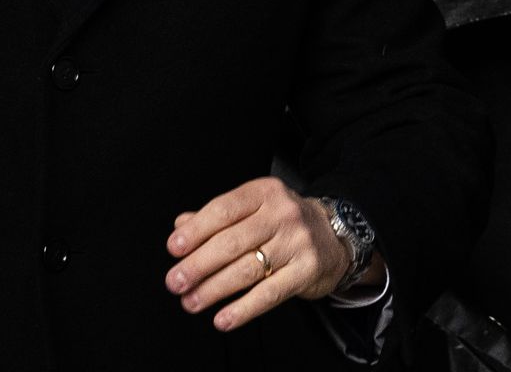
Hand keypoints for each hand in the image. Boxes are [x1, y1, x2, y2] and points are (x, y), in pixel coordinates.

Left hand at [165, 176, 383, 330]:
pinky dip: (243, 309)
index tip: (174, 249)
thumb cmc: (284, 222)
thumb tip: (181, 225)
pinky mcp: (306, 272)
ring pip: (247, 270)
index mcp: (263, 193)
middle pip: (232, 242)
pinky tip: (223, 318)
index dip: (196, 231)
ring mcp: (297, 243)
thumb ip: (217, 217)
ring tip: (191, 301)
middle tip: (175, 282)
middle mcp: (282, 214)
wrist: (336, 235)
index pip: (223, 210)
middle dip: (198, 265)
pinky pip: (269, 294)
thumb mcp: (253, 208)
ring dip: (214, 289)